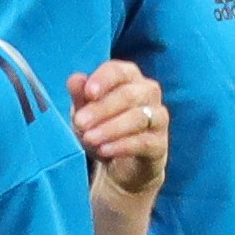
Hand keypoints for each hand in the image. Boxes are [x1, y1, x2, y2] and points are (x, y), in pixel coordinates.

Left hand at [71, 60, 169, 204]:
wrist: (119, 163)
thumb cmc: (101, 127)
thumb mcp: (84, 112)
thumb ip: (79, 96)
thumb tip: (75, 79)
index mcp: (128, 77)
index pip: (118, 71)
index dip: (103, 80)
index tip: (88, 93)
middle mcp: (148, 92)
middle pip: (128, 95)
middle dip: (101, 109)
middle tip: (80, 123)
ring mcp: (158, 117)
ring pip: (138, 117)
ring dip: (111, 128)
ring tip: (89, 139)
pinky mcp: (159, 143)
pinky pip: (143, 141)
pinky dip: (122, 145)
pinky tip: (104, 150)